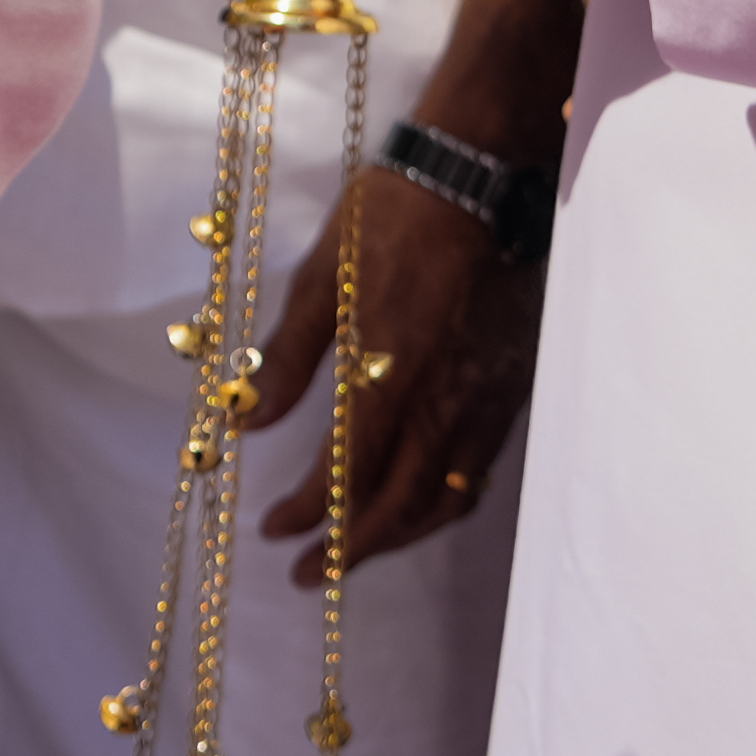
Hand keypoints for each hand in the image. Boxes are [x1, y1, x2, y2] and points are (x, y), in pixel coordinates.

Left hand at [237, 145, 539, 580]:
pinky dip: (440, 505)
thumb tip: (244, 421)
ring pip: (444, 499)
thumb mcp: (321, 278)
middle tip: (307, 573)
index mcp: (391, 373)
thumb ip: (286, 357)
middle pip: (399, 505)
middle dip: (350, 548)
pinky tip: (414, 509)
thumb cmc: (390, 220)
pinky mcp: (511, 394)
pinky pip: (476, 472)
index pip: (346, 470)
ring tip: (353, 554)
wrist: (483, 182)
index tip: (276, 532)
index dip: (311, 512)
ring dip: (396, 538)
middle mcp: (444, 403)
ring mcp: (485, 404)